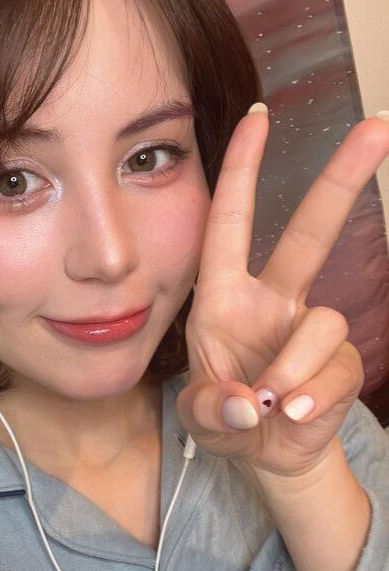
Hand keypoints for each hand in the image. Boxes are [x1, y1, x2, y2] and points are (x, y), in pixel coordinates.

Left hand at [177, 105, 388, 477]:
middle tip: (379, 125)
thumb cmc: (224, 417)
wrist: (264, 455)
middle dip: (345, 178)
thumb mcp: (199, 415)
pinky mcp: (340, 363)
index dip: (243, 169)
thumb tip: (250, 403)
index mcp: (225, 296)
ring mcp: (311, 329)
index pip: (232, 222)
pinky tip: (293, 416)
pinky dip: (310, 398)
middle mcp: (273, 301)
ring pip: (321, 323)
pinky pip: (335, 370)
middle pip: (312, 231)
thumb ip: (211, 409)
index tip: (259, 115)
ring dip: (289, 370)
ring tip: (268, 406)